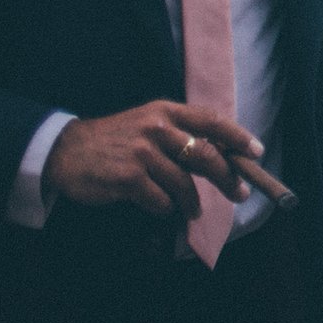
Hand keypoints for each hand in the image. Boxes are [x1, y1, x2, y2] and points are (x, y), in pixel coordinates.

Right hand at [42, 100, 256, 216]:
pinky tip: (160, 208)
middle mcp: (157, 128)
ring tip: (193, 211)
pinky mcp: (128, 177)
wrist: (66, 152)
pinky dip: (164, 208)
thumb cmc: (115, 140)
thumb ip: (179, 134)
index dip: (238, 137)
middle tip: (239, 193)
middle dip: (227, 177)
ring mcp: (142, 153)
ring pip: (184, 183)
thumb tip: (221, 154)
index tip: (256, 152)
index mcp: (166, 111)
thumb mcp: (148, 124)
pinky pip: (160, 200)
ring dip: (193, 202)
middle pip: (206, 155)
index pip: (212, 121)